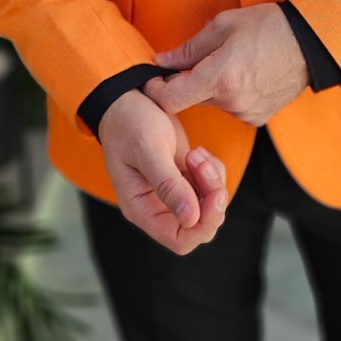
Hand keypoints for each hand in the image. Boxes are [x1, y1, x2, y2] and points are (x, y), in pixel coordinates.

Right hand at [98, 89, 227, 254]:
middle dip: (212, 199)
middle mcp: (156, 207)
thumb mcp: (149, 150)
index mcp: (141, 208)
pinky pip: (210, 188)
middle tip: (203, 165)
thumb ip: (169, 185)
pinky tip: (198, 152)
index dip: (203, 225)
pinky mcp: (183, 179)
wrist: (127, 100)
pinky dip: (212, 171)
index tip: (213, 194)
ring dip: (212, 181)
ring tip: (196, 153)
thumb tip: (191, 219)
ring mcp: (172, 194)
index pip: (180, 240)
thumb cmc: (129, 123)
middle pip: (199, 226)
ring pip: (209, 206)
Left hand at [142, 3, 308, 124]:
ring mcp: (246, 113)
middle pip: (191, 99)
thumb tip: (161, 62)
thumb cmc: (268, 27)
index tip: (154, 79)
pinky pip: (231, 108)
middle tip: (199, 59)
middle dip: (187, 82)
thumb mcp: (224, 25)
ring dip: (211, 87)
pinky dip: (230, 95)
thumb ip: (188, 48)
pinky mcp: (257, 118)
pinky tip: (247, 76)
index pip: (170, 100)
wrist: (311, 44)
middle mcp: (232, 102)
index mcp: (220, 78)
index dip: (156, 91)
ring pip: (212, 103)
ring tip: (232, 63)